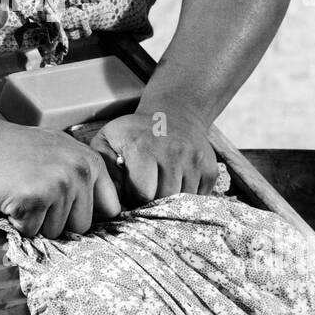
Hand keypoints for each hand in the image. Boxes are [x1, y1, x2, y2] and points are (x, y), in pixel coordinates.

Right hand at [0, 121, 121, 239]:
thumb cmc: (19, 150)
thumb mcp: (62, 150)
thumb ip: (83, 174)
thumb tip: (105, 212)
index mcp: (92, 162)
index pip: (111, 208)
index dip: (89, 214)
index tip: (71, 211)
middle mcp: (80, 173)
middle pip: (81, 226)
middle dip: (58, 220)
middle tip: (38, 197)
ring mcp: (58, 187)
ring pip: (55, 231)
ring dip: (36, 221)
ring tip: (23, 194)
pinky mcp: (35, 200)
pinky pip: (31, 231)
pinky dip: (18, 222)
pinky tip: (12, 199)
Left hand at [87, 110, 219, 205]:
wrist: (174, 113)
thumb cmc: (134, 132)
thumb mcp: (108, 140)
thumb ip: (104, 168)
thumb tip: (110, 199)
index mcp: (143, 147)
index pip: (142, 194)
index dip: (134, 197)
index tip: (131, 189)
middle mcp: (173, 152)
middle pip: (163, 200)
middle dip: (152, 201)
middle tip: (147, 189)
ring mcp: (195, 161)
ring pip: (182, 202)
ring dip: (170, 201)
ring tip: (161, 184)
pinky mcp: (210, 170)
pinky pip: (199, 199)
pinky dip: (186, 198)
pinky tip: (177, 182)